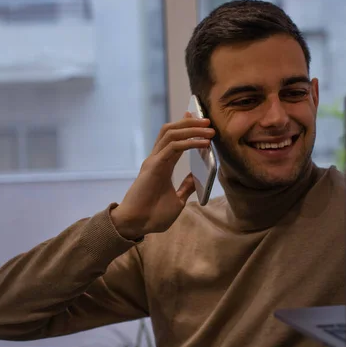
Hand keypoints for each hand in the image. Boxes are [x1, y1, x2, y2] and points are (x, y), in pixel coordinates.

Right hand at [111, 112, 214, 238]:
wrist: (137, 225)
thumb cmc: (153, 215)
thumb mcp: (177, 200)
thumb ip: (186, 187)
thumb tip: (198, 178)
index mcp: (162, 165)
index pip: (174, 139)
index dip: (186, 127)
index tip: (200, 122)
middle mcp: (157, 159)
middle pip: (172, 130)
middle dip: (190, 122)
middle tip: (208, 121)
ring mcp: (154, 160)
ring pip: (172, 133)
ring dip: (191, 128)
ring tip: (208, 129)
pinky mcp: (154, 166)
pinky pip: (173, 147)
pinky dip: (189, 142)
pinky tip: (203, 143)